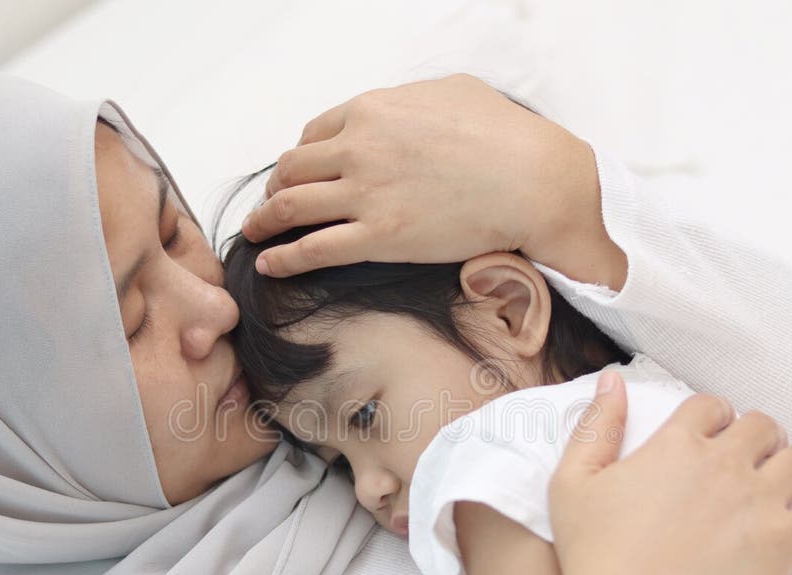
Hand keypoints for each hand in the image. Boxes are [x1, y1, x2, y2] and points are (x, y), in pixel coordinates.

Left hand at [241, 74, 625, 287]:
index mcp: (373, 110)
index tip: (300, 173)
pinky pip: (312, 249)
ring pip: (291, 206)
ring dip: (266, 221)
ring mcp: (365, 194)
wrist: (535, 181)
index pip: (315, 134)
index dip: (301, 157)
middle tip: (273, 206)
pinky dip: (284, 257)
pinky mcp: (378, 237)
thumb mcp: (455, 92)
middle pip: (293, 169)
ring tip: (257, 233)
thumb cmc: (507, 136)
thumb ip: (416, 99)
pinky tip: (270, 265)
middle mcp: (359, 147)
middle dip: (277, 188)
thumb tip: (410, 106)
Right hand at [537, 370, 791, 574]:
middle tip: (762, 458)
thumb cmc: (592, 557)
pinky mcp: (785, 542)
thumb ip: (595, 426)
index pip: (711, 407)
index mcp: (674, 445)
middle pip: (763, 426)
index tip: (717, 434)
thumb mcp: (572, 483)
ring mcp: (758, 501)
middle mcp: (722, 463)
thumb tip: (612, 379)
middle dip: (764, 437)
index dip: (716, 417)